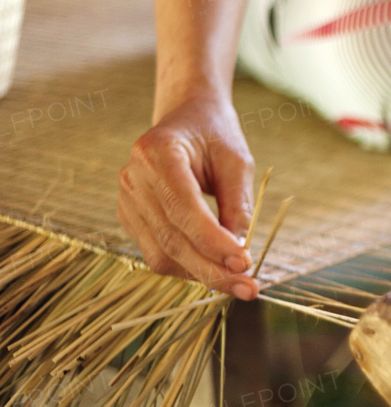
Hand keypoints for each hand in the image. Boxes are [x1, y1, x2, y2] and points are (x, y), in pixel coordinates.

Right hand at [117, 92, 258, 298]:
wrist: (187, 118)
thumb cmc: (215, 135)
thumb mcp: (237, 161)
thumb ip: (239, 204)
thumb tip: (241, 253)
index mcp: (157, 153)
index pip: (184, 209)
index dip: (213, 242)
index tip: (245, 263)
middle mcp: (133, 177)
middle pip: (172, 239)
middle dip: (212, 270)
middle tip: (248, 288)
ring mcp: (126, 199)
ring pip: (162, 254)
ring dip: (202, 275)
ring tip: (238, 283)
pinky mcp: (130, 216)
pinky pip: (157, 253)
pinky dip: (188, 267)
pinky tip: (216, 269)